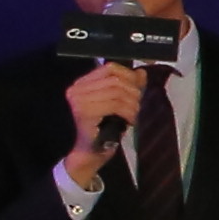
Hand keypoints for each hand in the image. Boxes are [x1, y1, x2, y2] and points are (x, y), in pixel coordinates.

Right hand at [60, 61, 149, 188]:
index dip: (129, 75)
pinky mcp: (85, 112)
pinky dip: (127, 112)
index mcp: (82, 84)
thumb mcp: (119, 102)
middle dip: (133, 91)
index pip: (110, 68)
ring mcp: (78, 100)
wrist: (91, 152)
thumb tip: (142, 72)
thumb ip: (129, 86)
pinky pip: (114, 105)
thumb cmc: (105, 128)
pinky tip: (129, 120)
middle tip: (138, 105)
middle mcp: (76, 89)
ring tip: (134, 114)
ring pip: (117, 91)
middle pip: (115, 79)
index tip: (139, 88)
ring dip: (132, 103)